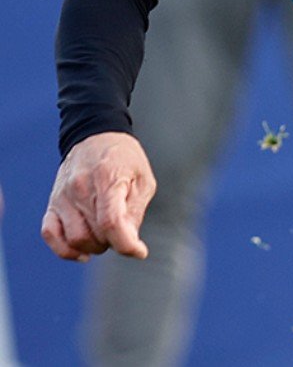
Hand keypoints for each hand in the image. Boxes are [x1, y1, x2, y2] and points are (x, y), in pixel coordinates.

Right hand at [42, 131, 155, 261]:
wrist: (95, 138)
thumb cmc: (125, 160)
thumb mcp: (143, 180)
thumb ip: (135, 212)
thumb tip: (130, 244)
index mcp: (107, 179)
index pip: (110, 222)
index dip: (126, 244)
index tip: (140, 251)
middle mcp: (80, 189)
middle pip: (93, 235)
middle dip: (112, 243)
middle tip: (122, 233)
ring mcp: (63, 197)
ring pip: (74, 240)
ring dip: (93, 248)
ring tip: (106, 237)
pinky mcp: (52, 203)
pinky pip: (50, 234)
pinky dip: (65, 250)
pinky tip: (83, 253)